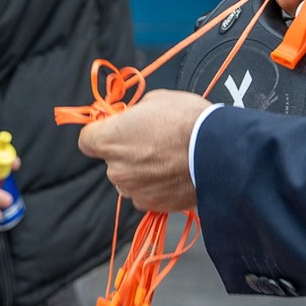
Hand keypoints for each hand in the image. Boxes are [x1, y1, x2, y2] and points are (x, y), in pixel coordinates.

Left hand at [75, 89, 209, 212]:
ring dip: (141, 171)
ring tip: (167, 159)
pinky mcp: (153, 205)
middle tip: (152, 141)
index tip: (115, 128)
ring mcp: (134, 190)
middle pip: (111, 161)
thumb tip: (130, 119)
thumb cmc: (187, 121)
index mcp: (110, 139)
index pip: (86, 139)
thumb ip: (134, 114)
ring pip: (129, 179)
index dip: (101, 132)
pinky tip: (174, 174)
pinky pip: (146, 194)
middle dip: (126, 152)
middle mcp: (116, 168)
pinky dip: (156, 187)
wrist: (218, 152)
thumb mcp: (155, 99)